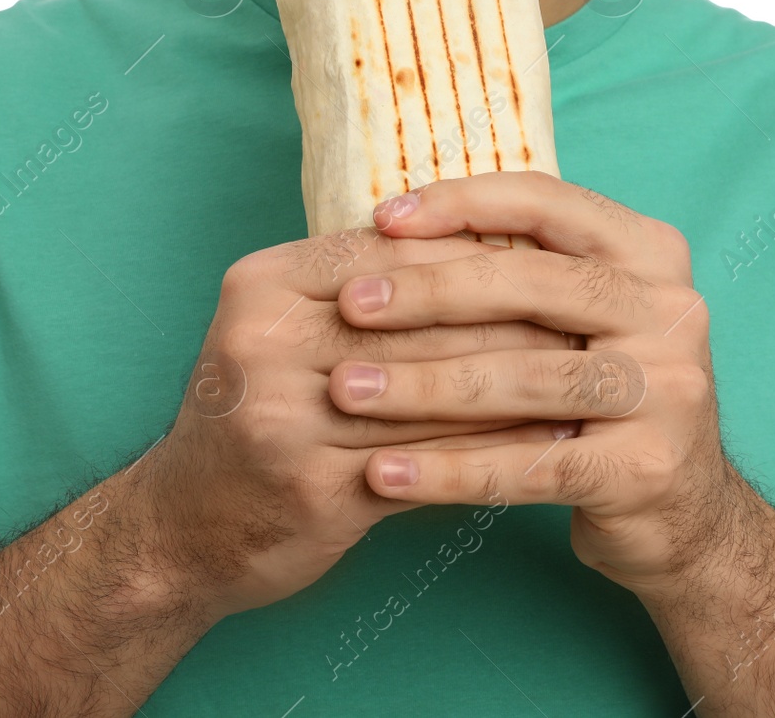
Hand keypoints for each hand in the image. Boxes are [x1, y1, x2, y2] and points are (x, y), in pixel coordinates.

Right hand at [124, 227, 577, 621]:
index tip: (556, 260)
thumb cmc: (258, 415)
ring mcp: (286, 418)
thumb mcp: (285, 330)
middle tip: (593, 318)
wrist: (181, 530)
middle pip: (422, 318)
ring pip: (435, 390)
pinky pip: (432, 461)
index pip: (395, 252)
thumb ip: (369, 289)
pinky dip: (497, 451)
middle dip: (516, 319)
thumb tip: (491, 245)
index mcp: (263, 284)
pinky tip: (548, 444)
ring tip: (589, 377)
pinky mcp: (315, 488)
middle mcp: (265, 342)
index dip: (480, 256)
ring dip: (521, 385)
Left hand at [328, 171, 743, 595]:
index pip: (548, 204)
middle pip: (534, 284)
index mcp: (650, 255)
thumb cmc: (601, 398)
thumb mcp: (584, 318)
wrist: (685, 513)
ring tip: (344, 390)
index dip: (461, 205)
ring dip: (422, 385)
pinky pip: (526, 466)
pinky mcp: (643, 471)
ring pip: (524, 378)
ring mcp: (666, 393)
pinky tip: (382, 473)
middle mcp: (670, 313)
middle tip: (350, 305)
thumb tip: (390, 230)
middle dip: (429, 292)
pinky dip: (446, 471)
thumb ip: (521, 270)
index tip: (382, 221)